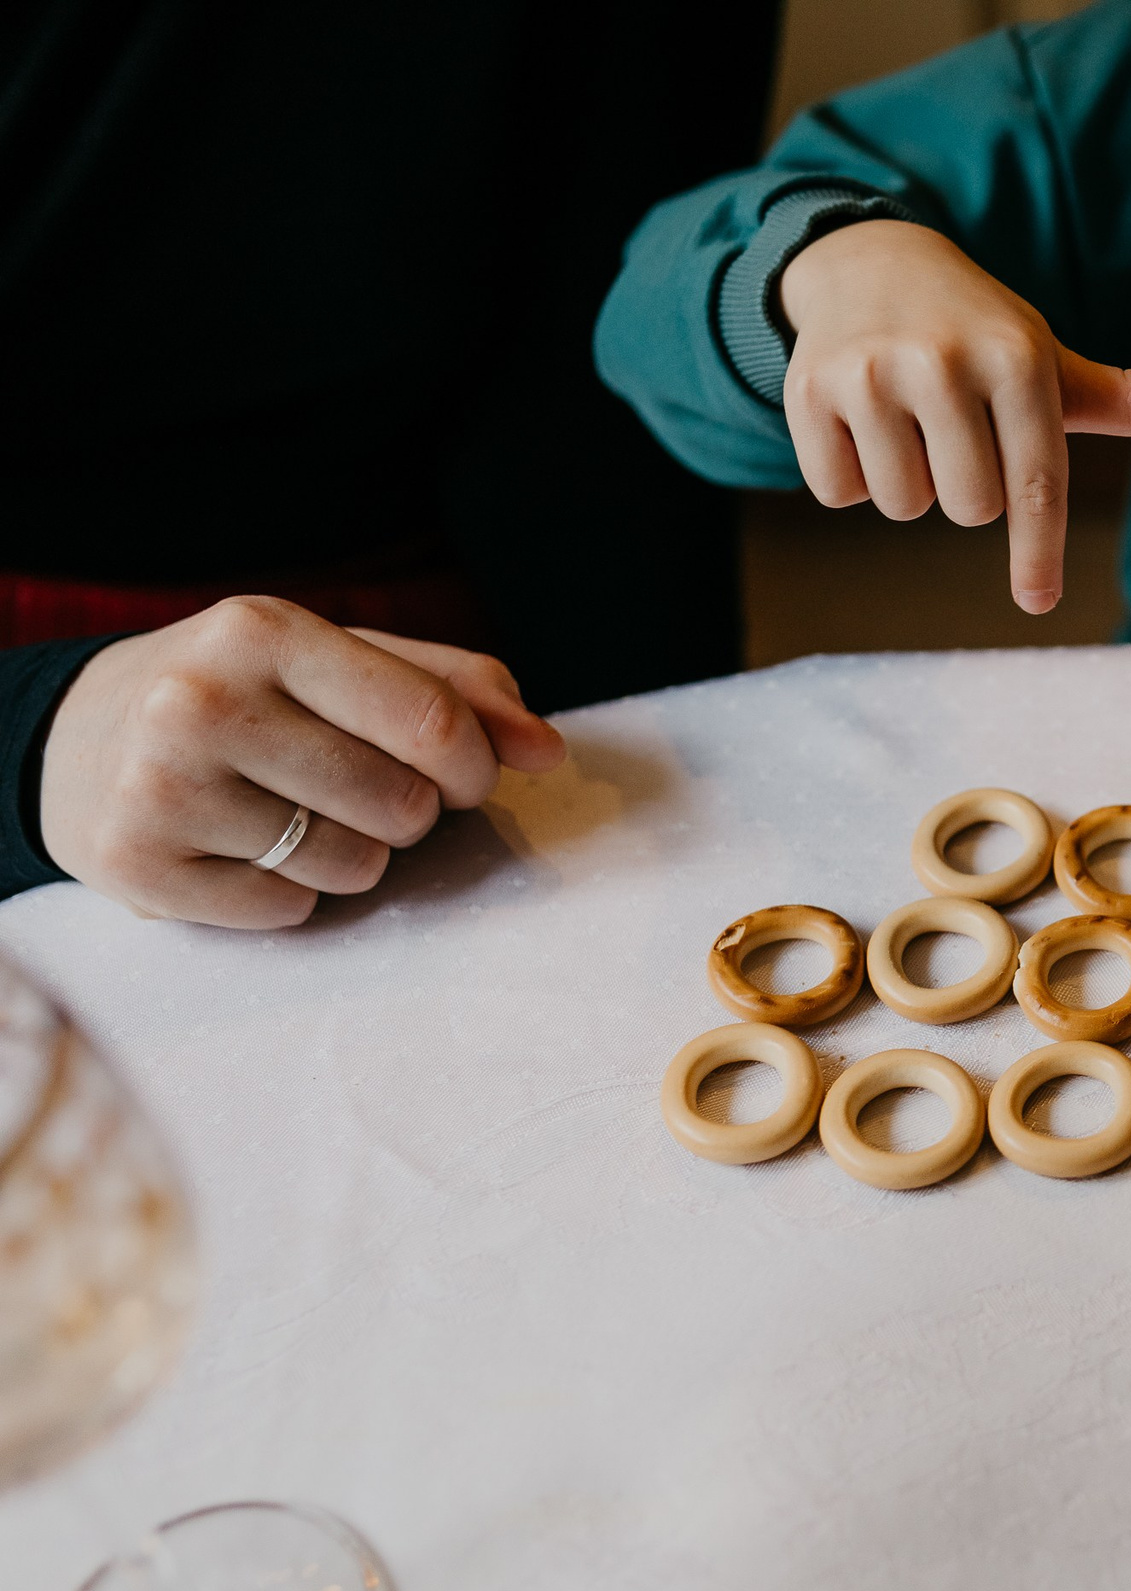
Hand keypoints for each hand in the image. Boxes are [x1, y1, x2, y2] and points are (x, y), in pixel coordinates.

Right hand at [39, 597, 567, 927]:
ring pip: (352, 867)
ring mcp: (161, 787)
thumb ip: (458, 692)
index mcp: (265, 631)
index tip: (467, 777)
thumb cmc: (245, 695)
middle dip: (409, 812)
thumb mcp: (340, 661)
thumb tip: (549, 752)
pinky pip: (287, 912)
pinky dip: (288, 894)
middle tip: (358, 791)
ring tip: (295, 816)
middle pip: (401, 805)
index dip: (476, 766)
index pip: (433, 721)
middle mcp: (202, 702)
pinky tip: (243, 850)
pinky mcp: (136, 866)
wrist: (73, 739)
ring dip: (353, 857)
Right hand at [777, 219, 1130, 612]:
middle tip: (955, 437)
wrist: (867, 262)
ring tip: (905, 421)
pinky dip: (850, 475)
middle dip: (966, 492)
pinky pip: (839, 491)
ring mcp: (870, 371)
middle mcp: (943, 359)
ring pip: (902, 503)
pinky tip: (857, 421)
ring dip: (909, 483)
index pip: (1035, 482)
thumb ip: (1123, 396)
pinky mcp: (808, 388)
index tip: (1038, 601)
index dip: (1038, 552)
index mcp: (1016, 356)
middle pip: (967, 508)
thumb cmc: (977, 333)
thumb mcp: (1047, 360)